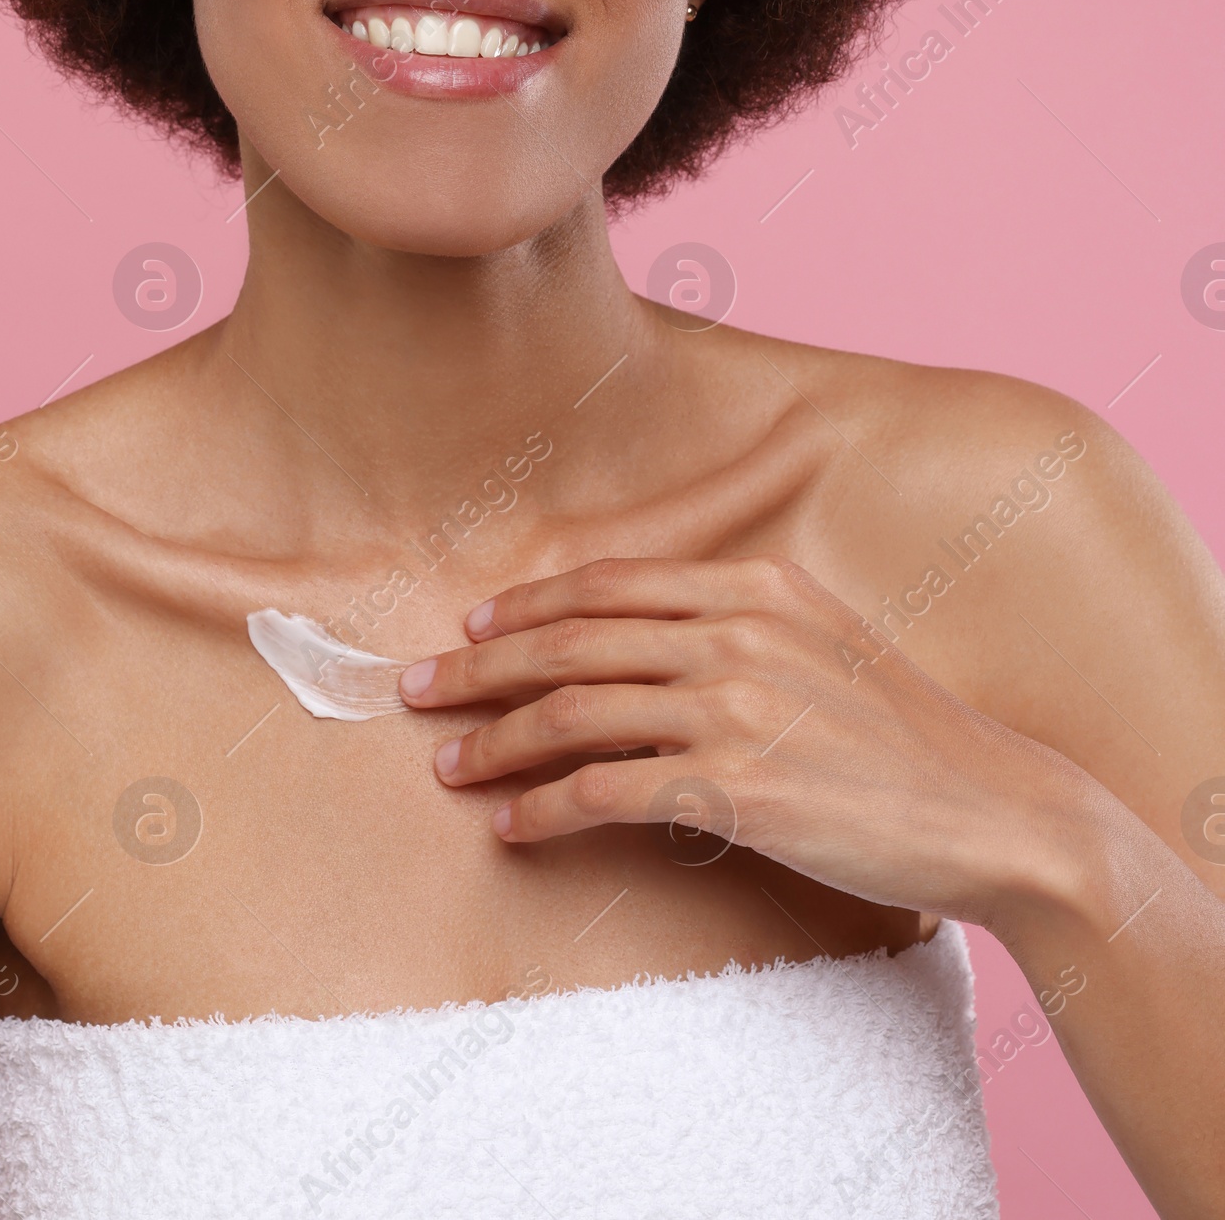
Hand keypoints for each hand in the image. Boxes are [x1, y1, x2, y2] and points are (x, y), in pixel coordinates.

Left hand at [398, 555, 1099, 929]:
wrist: (992, 810)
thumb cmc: (907, 737)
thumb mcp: (825, 644)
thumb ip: (741, 627)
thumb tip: (651, 644)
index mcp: (754, 586)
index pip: (608, 585)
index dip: (528, 604)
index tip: (473, 623)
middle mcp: (734, 633)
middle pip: (571, 641)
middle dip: (481, 664)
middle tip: (418, 688)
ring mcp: (732, 708)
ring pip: (573, 714)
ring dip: (495, 742)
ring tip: (448, 765)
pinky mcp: (733, 788)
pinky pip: (605, 793)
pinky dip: (543, 808)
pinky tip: (511, 825)